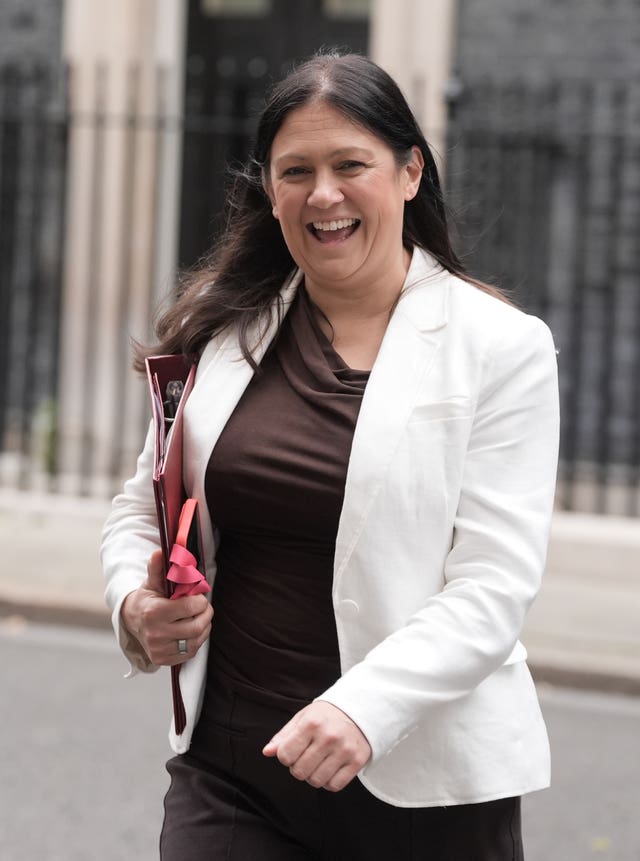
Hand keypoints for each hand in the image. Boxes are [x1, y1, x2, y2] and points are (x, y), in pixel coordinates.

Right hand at [120, 549, 212, 665]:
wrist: (132, 622)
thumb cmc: (147, 599)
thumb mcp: (151, 582)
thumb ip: (157, 568)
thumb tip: (160, 552)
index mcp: (153, 613)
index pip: (190, 607)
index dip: (200, 601)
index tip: (198, 596)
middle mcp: (155, 634)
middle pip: (196, 627)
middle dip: (205, 615)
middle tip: (204, 608)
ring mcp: (159, 650)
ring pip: (196, 641)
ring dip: (203, 628)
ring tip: (200, 618)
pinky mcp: (163, 660)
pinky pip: (190, 653)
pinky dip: (196, 641)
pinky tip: (192, 631)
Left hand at [262, 701, 370, 791]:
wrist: (359, 709)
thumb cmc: (326, 715)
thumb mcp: (303, 718)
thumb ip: (283, 736)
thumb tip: (267, 752)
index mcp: (311, 723)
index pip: (285, 755)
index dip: (285, 756)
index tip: (293, 750)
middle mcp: (328, 737)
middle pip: (299, 771)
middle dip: (298, 768)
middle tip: (306, 757)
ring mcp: (344, 750)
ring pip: (316, 781)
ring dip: (313, 776)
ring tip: (318, 762)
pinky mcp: (357, 761)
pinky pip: (334, 786)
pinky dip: (328, 782)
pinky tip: (330, 768)